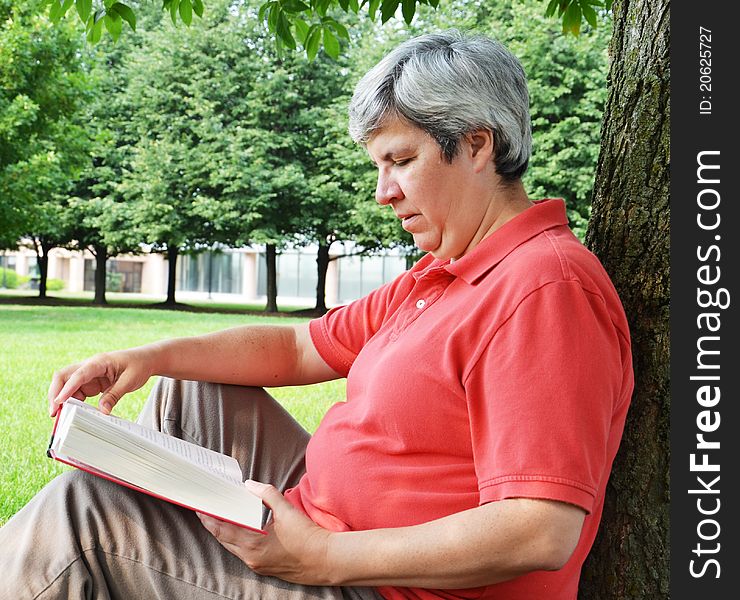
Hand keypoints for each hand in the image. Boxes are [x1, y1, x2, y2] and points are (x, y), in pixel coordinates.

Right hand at [48, 347, 153, 416]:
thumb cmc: (139, 365)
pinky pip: (77, 392)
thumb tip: (102, 411)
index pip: (78, 375)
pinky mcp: (92, 383)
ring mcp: (89, 375)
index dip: (66, 389)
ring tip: (62, 417)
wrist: (146, 360)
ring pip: (68, 386)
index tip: (58, 403)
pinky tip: (74, 413)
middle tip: (53, 413)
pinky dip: (73, 402)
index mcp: (99, 362)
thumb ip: (114, 395)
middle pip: (64, 377)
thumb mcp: (130, 381)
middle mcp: (89, 367)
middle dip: (55, 393)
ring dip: (63, 400)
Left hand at [197, 480, 334, 585]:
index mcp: (253, 545)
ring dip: (227, 533)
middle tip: (208, 510)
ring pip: (234, 548)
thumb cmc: (307, 537)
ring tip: (222, 517)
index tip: (200, 508)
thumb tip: (250, 485)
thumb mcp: (287, 511)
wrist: (327, 560)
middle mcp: (251, 558)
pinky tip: (242, 529)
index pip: (222, 531)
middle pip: (225, 540)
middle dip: (215, 525)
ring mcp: (258, 566)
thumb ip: (267, 495)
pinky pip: (245, 553)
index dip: (209, 519)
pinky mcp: (265, 568)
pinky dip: (239, 540)